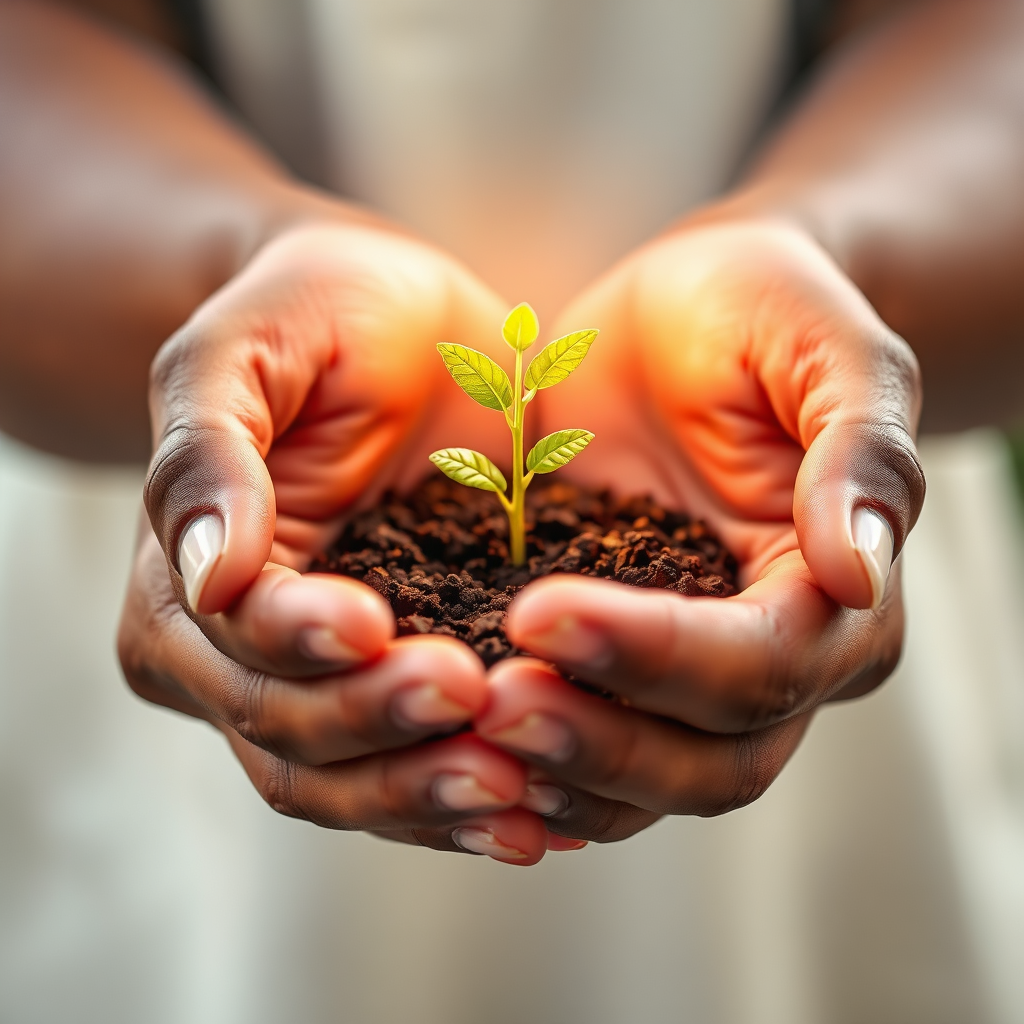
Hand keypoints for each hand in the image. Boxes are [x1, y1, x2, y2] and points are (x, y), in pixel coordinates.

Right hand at [119, 221, 553, 863]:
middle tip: (474, 702)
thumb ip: (207, 453)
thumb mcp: (241, 351)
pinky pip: (432, 766)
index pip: (235, 643)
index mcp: (189, 586)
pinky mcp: (412, 683)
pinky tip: (546, 809)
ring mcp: (333, 683)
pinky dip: (478, 799)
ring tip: (519, 790)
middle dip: (379, 729)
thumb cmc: (311, 316)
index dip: (300, 645)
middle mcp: (246, 657)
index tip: (374, 625)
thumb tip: (208, 573)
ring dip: (433, 793)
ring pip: (358, 781)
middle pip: (294, 735)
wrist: (397, 325)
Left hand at [474, 217, 924, 843]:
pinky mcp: (616, 662)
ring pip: (649, 783)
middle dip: (603, 740)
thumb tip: (859, 572)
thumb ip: (859, 450)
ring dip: (561, 770)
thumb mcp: (825, 349)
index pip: (763, 664)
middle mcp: (773, 659)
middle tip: (492, 702)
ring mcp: (689, 673)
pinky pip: (584, 748)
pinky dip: (528, 765)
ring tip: (464, 727)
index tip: (541, 611)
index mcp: (837, 597)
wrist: (688, 314)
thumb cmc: (762, 314)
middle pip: (713, 762)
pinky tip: (455, 743)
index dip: (658, 655)